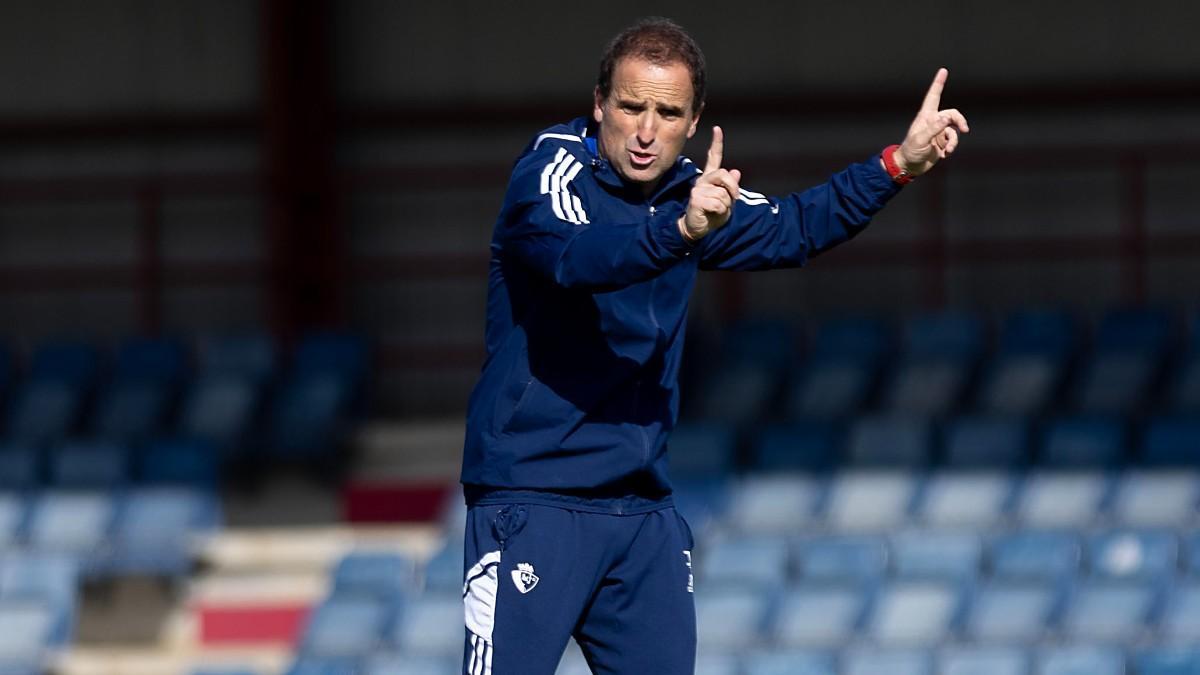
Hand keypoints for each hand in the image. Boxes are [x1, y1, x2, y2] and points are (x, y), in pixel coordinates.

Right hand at [679, 126, 741, 240]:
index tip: (717, 129)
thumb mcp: (727, 200)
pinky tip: (711, 214)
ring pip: (723, 194)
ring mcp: (698, 189)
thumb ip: (731, 187)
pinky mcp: (695, 199)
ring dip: (725, 205)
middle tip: (734, 199)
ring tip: (717, 211)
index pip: (713, 158)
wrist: (698, 229)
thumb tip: (736, 171)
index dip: (716, 143)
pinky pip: (718, 204)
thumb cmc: (712, 215)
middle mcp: (703, 180)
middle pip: (723, 174)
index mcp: (710, 178)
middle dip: (733, 188)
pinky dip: (720, 212)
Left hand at [894, 68, 969, 176]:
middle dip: (960, 121)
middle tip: (964, 129)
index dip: (938, 83)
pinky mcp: (942, 142)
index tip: (943, 71)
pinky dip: (951, 147)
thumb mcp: (920, 139)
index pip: (933, 96)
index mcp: (926, 117)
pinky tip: (944, 154)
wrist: (910, 166)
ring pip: (954, 130)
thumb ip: (934, 128)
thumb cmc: (910, 151)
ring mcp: (938, 132)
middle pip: (952, 114)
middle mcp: (933, 122)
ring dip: (954, 141)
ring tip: (947, 150)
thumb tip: (947, 118)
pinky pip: (953, 141)